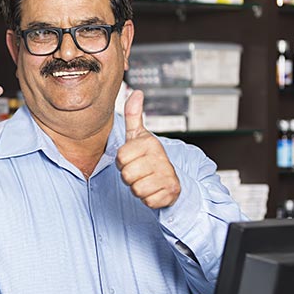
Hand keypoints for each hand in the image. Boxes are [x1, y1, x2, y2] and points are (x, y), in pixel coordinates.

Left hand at [116, 90, 180, 208]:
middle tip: (140, 172)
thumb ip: (134, 115)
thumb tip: (135, 92)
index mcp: (150, 144)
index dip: (123, 161)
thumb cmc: (151, 158)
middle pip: (127, 175)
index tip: (133, 159)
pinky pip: (147, 201)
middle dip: (130, 177)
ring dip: (138, 188)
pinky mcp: (170, 193)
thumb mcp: (140, 136)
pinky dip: (149, 199)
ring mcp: (167, 176)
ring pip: (136, 189)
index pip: (121, 157)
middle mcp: (160, 158)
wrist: (173, 179)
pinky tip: (155, 190)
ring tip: (147, 180)